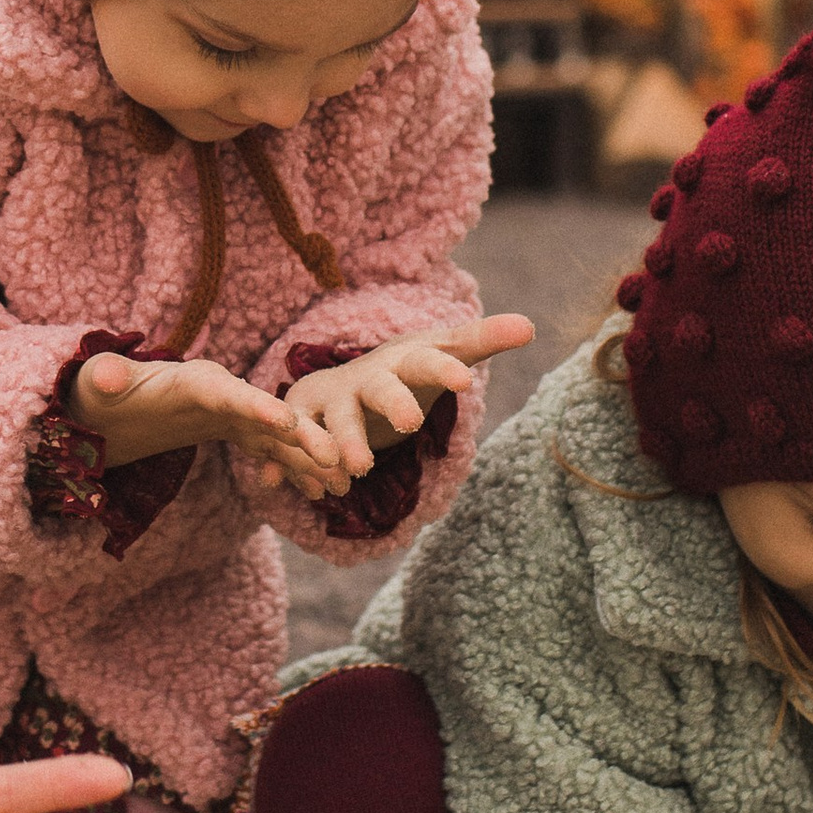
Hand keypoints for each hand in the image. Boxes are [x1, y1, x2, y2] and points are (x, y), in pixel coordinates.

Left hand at [72, 349, 341, 501]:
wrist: (111, 403)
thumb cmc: (101, 393)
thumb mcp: (96, 384)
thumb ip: (104, 376)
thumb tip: (102, 375)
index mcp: (194, 381)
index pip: (228, 393)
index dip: (257, 407)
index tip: (286, 423)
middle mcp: (224, 393)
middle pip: (269, 414)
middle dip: (306, 436)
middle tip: (341, 459)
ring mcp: (235, 412)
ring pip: (281, 436)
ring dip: (312, 458)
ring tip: (346, 484)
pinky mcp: (238, 430)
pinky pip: (274, 451)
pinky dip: (298, 469)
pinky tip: (324, 492)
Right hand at [248, 316, 535, 493]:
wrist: (346, 380)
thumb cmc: (404, 372)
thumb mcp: (440, 354)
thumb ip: (481, 340)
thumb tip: (530, 325)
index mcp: (401, 362)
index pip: (427, 360)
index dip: (444, 368)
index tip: (466, 380)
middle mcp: (363, 379)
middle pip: (379, 389)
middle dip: (392, 403)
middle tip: (410, 424)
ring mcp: (329, 402)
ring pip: (335, 422)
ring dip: (342, 443)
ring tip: (355, 472)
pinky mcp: (303, 425)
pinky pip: (294, 447)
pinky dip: (288, 467)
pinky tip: (282, 487)